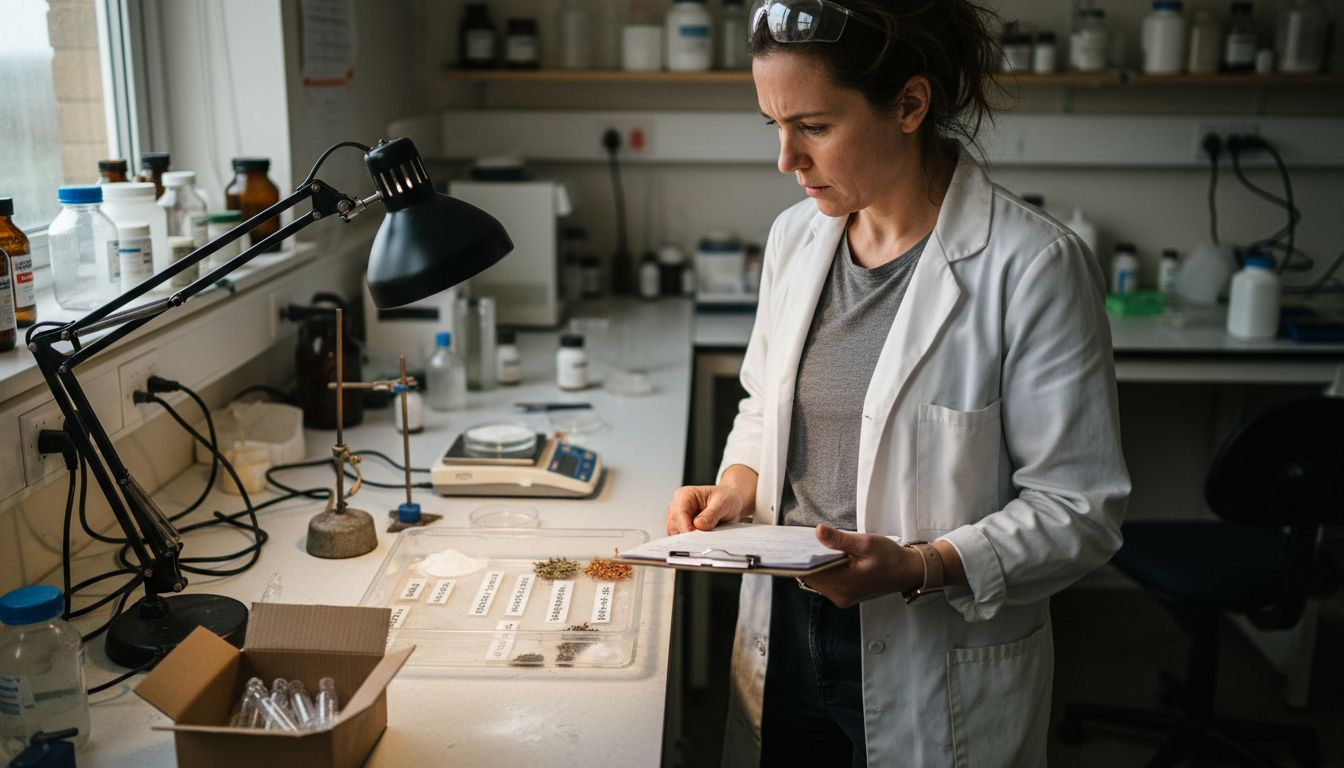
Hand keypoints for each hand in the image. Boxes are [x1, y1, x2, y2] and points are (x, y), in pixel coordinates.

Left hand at [800, 525, 923, 607]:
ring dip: (817, 566)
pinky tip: (829, 559)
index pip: (810, 573)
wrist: (908, 572)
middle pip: (812, 578)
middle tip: (806, 542)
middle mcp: (840, 595)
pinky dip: (825, 571)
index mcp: (844, 583)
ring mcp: (843, 598)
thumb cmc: (890, 557)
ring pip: (818, 581)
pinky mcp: (846, 596)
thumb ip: (839, 539)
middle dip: (808, 561)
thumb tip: (818, 531)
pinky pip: (827, 584)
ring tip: (819, 549)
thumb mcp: (865, 543)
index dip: (801, 558)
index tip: (796, 544)